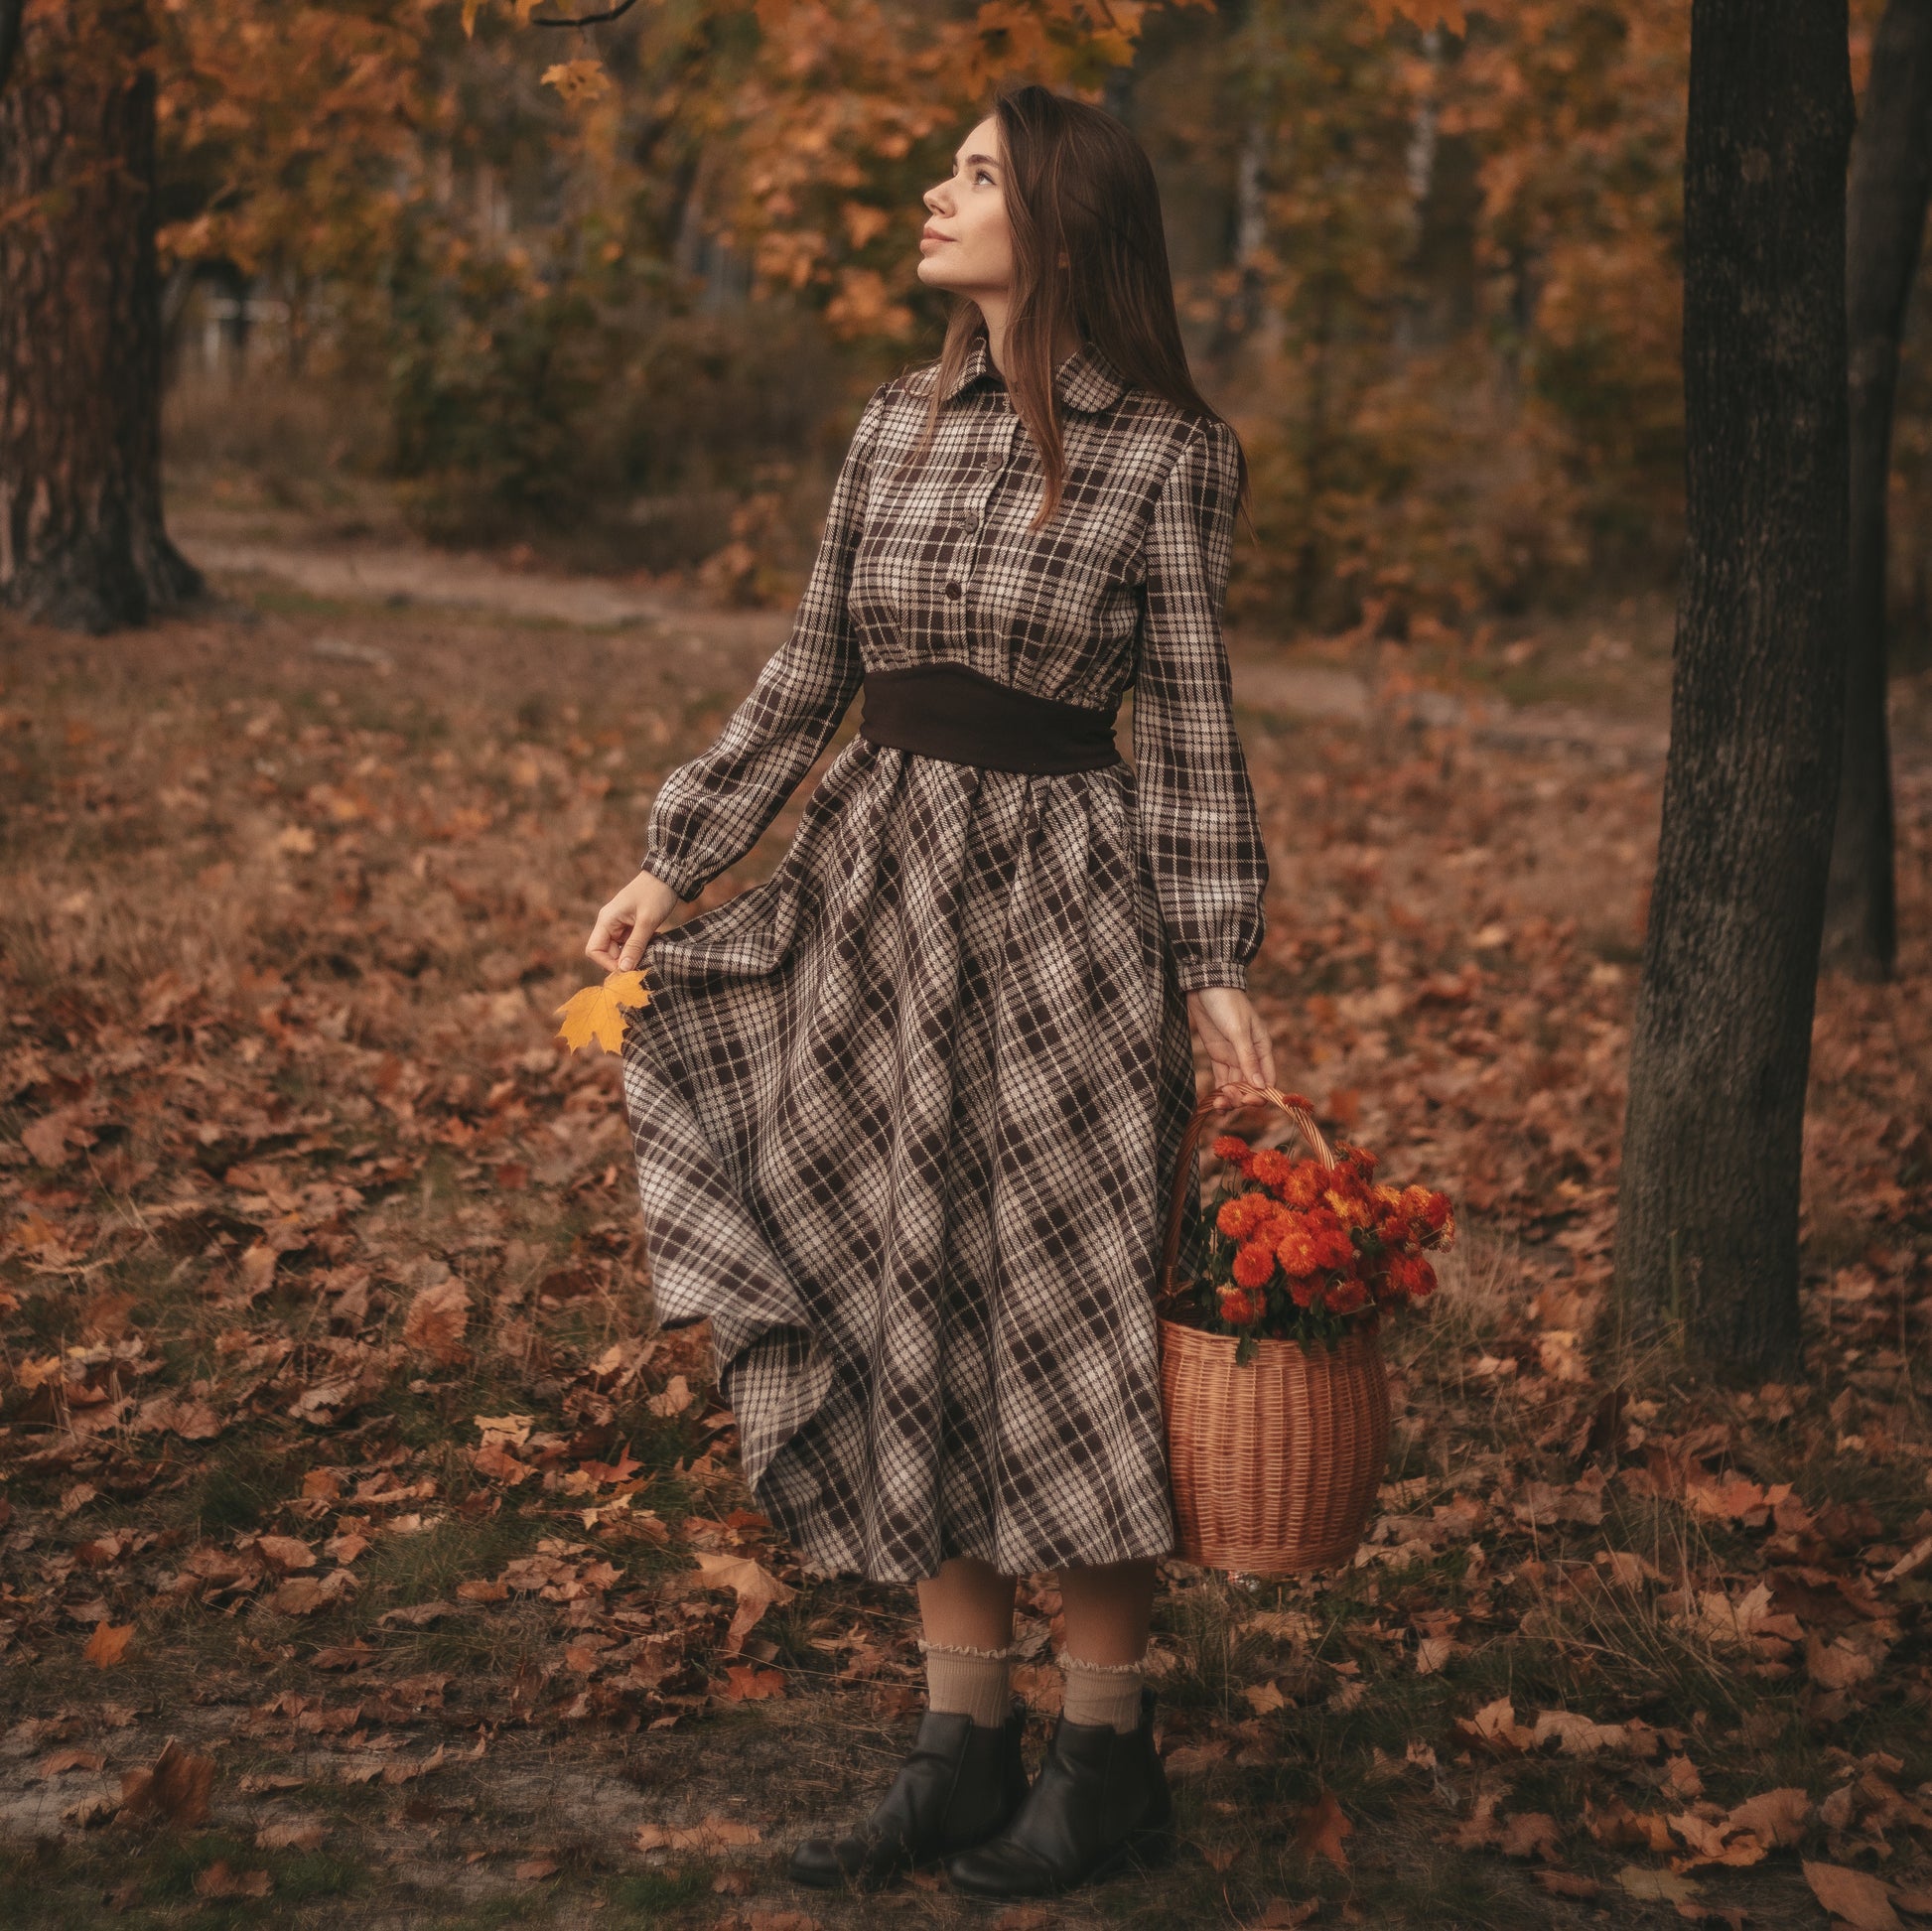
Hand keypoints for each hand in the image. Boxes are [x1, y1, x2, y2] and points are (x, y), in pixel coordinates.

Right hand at [586, 868, 681, 973]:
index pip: (594, 950)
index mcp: (606, 920)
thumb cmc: (655, 894)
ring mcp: (620, 924)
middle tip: (646, 960)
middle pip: (608, 953)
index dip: (607, 963)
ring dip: (636, 953)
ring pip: (621, 949)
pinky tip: (655, 941)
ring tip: (652, 947)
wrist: (668, 876)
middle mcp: (609, 923)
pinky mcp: (631, 925)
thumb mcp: (647, 921)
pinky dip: (642, 946)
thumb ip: (635, 946)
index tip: (627, 969)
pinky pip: (631, 943)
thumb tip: (623, 970)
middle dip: (625, 960)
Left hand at [1187, 986, 1275, 1100]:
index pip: (1268, 1078)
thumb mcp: (1238, 1031)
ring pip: (1236, 1084)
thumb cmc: (1227, 1003)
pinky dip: (1220, 1092)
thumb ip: (1248, 1058)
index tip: (1248, 1100)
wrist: (1204, 986)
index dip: (1260, 1093)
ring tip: (1218, 1105)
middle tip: (1228, 1099)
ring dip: (1229, 1098)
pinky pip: (1222, 1079)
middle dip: (1241, 1096)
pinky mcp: (1218, 1055)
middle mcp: (1250, 1055)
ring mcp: (1233, 1056)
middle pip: (1251, 1085)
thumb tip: (1261, 1086)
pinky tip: (1216, 1106)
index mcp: (1262, 1048)